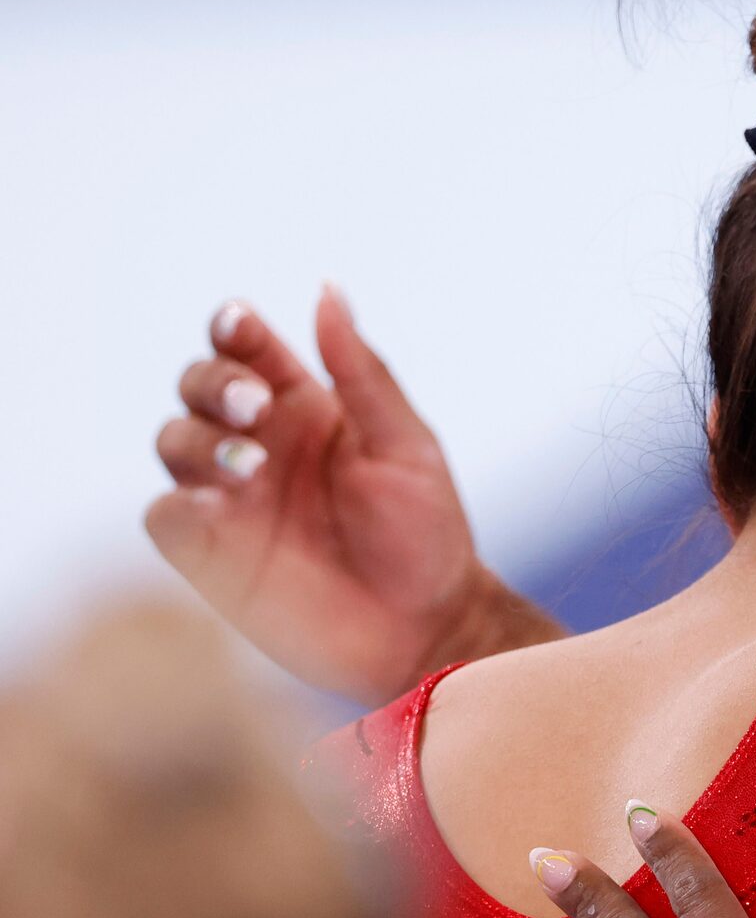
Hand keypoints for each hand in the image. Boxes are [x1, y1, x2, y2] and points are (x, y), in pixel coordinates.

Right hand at [143, 287, 558, 703]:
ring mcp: (229, 498)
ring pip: (173, 441)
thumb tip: (327, 290)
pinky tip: (220, 506)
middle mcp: (257, 444)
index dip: (232, 329)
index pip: (245, 348)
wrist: (427, 627)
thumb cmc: (426, 534)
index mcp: (302, 407)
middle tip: (255, 407)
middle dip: (214, 383)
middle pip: (198, 386)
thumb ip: (361, 373)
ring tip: (251, 462)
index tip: (241, 326)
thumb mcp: (405, 446)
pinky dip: (180, 503)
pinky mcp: (211, 554)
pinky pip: (166, 516)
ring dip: (199, 440)